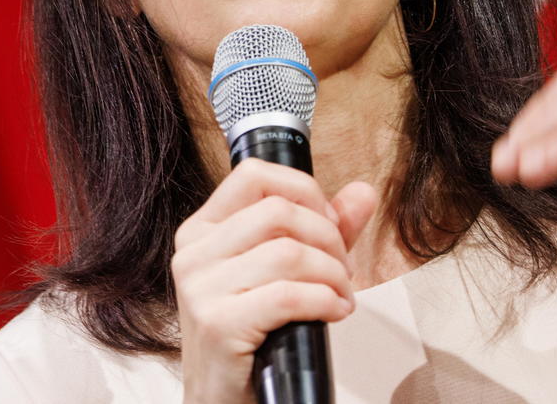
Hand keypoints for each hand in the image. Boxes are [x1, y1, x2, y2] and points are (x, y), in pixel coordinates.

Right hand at [174, 158, 376, 403]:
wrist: (222, 399)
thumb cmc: (252, 337)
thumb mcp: (284, 274)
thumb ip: (323, 229)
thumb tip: (362, 193)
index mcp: (202, 230)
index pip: (254, 174)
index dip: (303, 190)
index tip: (327, 222)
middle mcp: (193, 252)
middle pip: (279, 212)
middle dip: (329, 238)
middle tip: (343, 270)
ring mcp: (200, 288)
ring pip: (289, 252)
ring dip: (332, 276)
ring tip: (340, 296)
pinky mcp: (218, 324)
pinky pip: (288, 295)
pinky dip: (325, 301)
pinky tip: (333, 313)